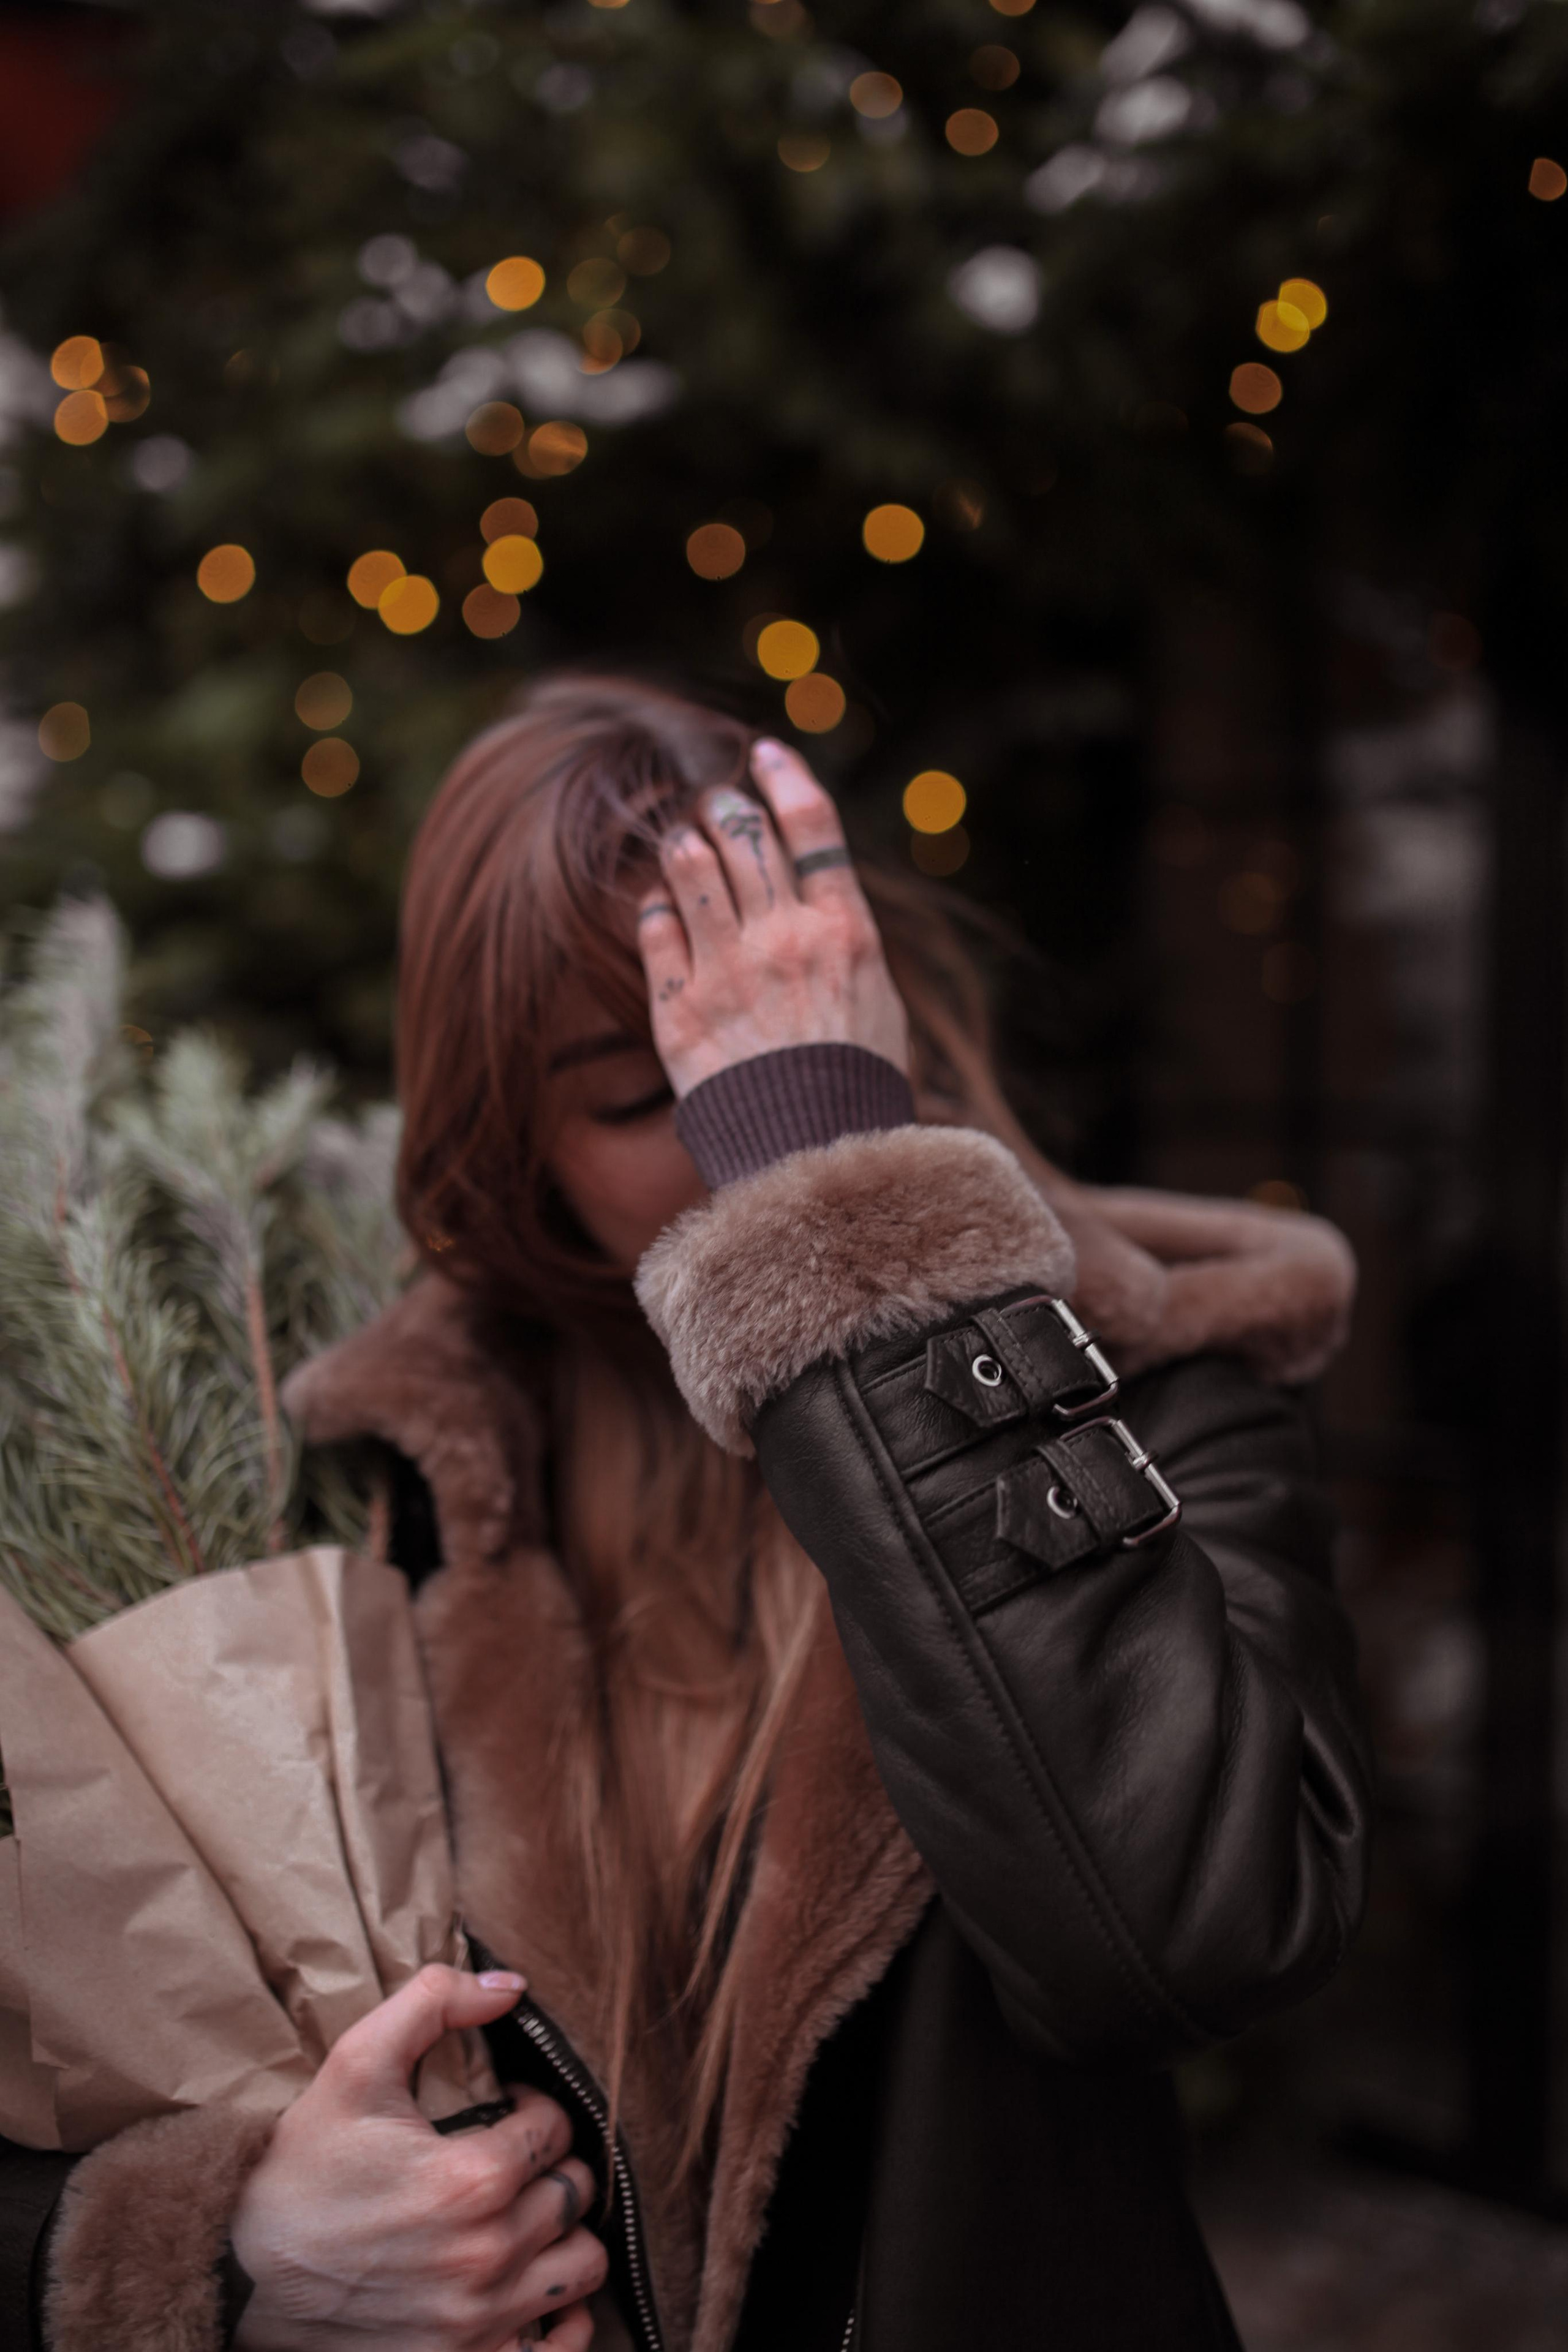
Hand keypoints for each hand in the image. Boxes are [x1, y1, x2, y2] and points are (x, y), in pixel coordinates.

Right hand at [232, 1966, 604, 2351]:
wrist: (238, 2276)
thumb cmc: (300, 2169)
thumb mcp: (355, 2065)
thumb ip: (432, 2003)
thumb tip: (510, 1986)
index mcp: (471, 2179)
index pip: (555, 2128)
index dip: (535, 2107)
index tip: (507, 2109)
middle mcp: (486, 2256)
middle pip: (573, 2193)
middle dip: (552, 2165)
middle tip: (517, 2159)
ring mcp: (479, 2321)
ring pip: (582, 2267)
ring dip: (565, 2235)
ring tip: (528, 2216)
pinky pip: (561, 2351)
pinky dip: (564, 2322)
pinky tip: (537, 2292)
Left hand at [637, 740, 908, 1097]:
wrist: (814, 1159)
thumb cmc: (856, 1083)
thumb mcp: (876, 996)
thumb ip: (841, 932)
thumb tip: (814, 884)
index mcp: (842, 930)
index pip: (809, 823)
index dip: (783, 776)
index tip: (764, 754)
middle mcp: (783, 938)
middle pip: (743, 831)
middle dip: (724, 805)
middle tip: (717, 806)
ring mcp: (727, 970)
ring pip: (689, 864)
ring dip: (684, 844)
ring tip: (686, 849)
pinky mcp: (680, 1009)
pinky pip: (653, 925)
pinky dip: (657, 906)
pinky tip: (664, 911)